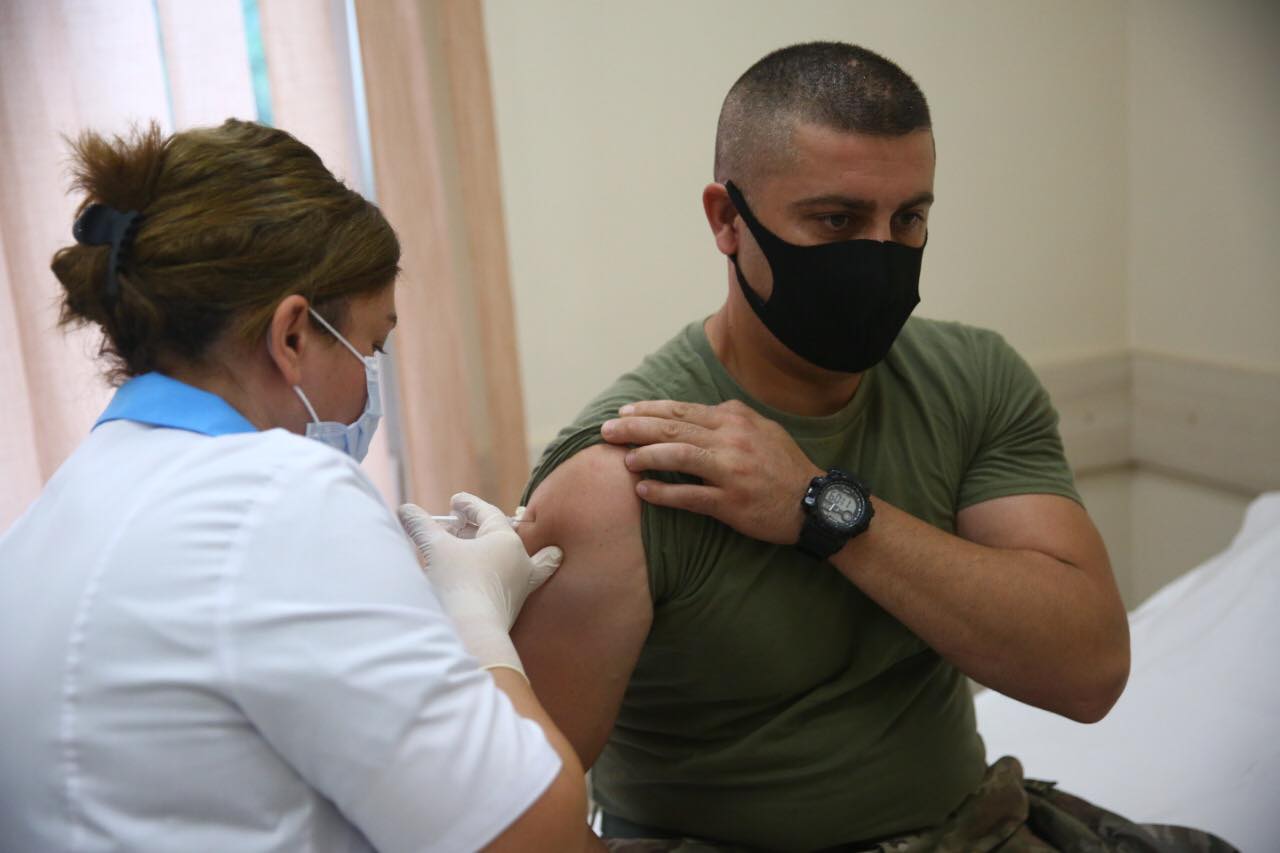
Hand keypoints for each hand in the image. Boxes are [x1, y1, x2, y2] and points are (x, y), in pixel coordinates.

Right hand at [398, 493, 563, 676]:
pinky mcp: (511, 606)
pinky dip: (493, 572)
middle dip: (475, 527)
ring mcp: (519, 586)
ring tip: (462, 546)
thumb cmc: (458, 584)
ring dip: (483, 549)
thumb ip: (421, 525)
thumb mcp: (435, 548)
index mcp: (508, 541)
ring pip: (506, 559)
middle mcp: (520, 561)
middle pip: (498, 535)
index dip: (469, 505)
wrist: (472, 633)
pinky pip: (506, 581)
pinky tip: (482, 575)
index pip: (489, 513)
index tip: (454, 502)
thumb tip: (406, 510)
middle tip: (453, 524)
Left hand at [600, 399, 822, 544]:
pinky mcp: (731, 502)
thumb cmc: (784, 466)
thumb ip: (730, 418)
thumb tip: (700, 411)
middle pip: (673, 428)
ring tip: (623, 459)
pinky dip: (663, 492)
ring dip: (646, 456)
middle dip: (635, 427)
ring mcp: (731, 471)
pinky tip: (643, 490)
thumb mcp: (762, 429)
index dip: (649, 410)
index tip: (624, 412)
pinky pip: (690, 496)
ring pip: (678, 456)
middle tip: (607, 430)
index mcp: (735, 420)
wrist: (814, 503)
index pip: (682, 410)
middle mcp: (731, 440)